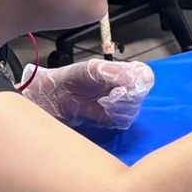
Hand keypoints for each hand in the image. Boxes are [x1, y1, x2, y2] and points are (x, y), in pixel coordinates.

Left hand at [22, 58, 154, 132]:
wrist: (47, 97)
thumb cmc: (68, 79)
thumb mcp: (89, 69)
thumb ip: (112, 72)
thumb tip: (132, 81)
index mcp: (119, 72)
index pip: (144, 75)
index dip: (142, 81)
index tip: (129, 86)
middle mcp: (121, 88)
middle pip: (141, 94)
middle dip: (129, 96)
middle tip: (112, 96)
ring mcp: (115, 105)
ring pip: (133, 109)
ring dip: (121, 107)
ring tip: (104, 104)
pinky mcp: (108, 121)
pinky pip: (123, 122)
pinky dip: (115, 118)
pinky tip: (102, 114)